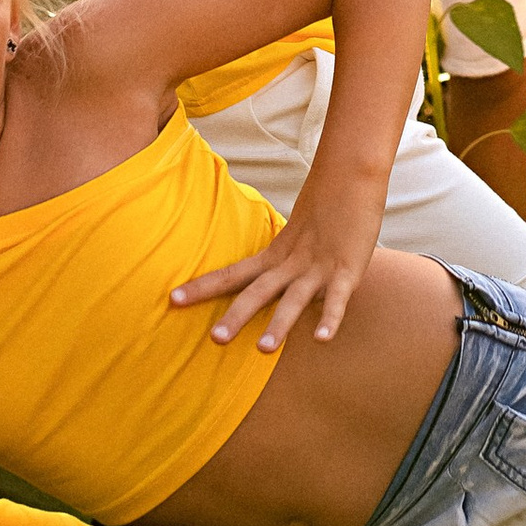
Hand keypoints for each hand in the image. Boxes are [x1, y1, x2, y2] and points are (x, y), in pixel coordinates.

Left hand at [170, 180, 382, 349]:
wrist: (352, 175)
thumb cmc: (324, 208)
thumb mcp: (294, 237)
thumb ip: (281, 262)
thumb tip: (265, 284)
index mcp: (275, 255)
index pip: (233, 273)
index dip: (203, 287)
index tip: (172, 299)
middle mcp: (291, 263)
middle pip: (258, 291)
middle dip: (236, 315)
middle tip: (215, 339)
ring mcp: (319, 267)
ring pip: (294, 298)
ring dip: (279, 324)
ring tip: (264, 349)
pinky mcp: (347, 270)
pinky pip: (337, 298)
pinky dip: (330, 318)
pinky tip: (321, 339)